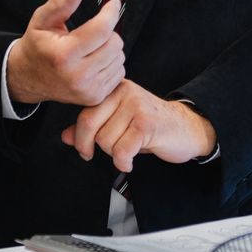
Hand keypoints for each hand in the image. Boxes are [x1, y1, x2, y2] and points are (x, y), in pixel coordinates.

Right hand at [7, 0, 124, 106]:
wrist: (29, 78)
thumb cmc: (37, 46)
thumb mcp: (42, 20)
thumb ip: (61, 3)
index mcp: (63, 55)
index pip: (101, 30)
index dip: (111, 13)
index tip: (113, 4)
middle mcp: (77, 76)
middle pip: (114, 43)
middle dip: (108, 31)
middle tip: (92, 30)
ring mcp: (87, 89)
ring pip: (119, 57)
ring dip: (110, 47)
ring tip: (91, 47)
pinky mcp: (95, 97)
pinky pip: (119, 72)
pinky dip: (111, 62)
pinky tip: (95, 60)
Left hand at [60, 80, 216, 173]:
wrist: (186, 128)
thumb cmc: (150, 127)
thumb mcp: (118, 124)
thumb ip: (92, 128)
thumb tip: (66, 136)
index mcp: (114, 89)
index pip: (84, 113)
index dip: (80, 137)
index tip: (85, 150)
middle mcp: (124, 91)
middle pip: (90, 125)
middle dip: (91, 146)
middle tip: (102, 154)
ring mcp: (136, 105)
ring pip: (106, 140)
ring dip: (114, 154)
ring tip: (128, 150)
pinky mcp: (147, 123)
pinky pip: (122, 150)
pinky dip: (123, 162)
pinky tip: (130, 161)